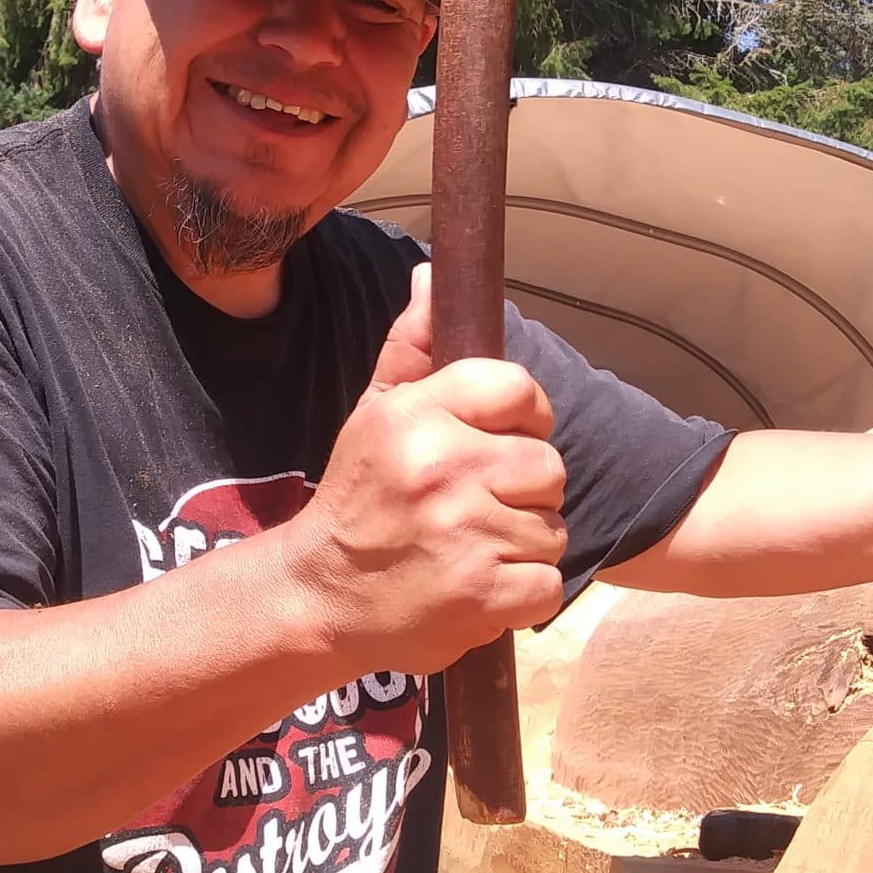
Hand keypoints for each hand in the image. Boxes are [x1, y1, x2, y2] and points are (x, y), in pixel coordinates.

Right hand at [284, 265, 567, 673]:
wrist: (321, 597)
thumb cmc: (360, 499)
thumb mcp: (375, 415)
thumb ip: (413, 349)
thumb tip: (432, 275)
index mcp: (416, 416)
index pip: (518, 390)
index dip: (526, 417)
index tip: (503, 440)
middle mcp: (441, 469)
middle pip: (547, 464)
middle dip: (525, 490)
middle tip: (481, 506)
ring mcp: (464, 534)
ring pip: (551, 527)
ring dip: (523, 543)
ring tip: (474, 547)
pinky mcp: (482, 594)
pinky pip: (548, 581)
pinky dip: (524, 592)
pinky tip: (482, 586)